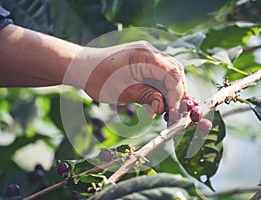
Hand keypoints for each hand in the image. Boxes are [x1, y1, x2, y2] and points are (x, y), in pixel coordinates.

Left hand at [69, 41, 186, 115]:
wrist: (82, 67)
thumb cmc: (98, 78)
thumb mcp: (122, 92)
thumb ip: (146, 97)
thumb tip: (163, 107)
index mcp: (144, 56)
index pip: (172, 74)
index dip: (177, 94)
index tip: (174, 112)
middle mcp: (149, 51)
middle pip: (175, 72)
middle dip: (177, 93)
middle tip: (173, 113)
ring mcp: (147, 54)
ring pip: (170, 73)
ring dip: (171, 91)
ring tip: (166, 109)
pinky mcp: (144, 60)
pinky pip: (160, 73)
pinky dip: (162, 87)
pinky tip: (158, 100)